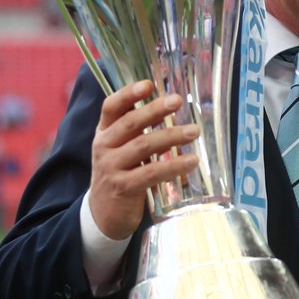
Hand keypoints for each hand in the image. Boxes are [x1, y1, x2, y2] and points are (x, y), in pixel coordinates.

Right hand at [89, 81, 199, 240]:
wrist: (103, 214)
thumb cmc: (120, 173)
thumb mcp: (121, 148)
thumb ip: (138, 130)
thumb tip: (173, 109)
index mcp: (104, 132)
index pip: (111, 107)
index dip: (128, 94)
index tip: (148, 85)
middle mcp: (103, 147)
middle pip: (130, 123)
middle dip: (155, 110)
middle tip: (178, 100)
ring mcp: (111, 168)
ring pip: (143, 146)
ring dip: (171, 136)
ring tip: (194, 131)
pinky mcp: (123, 188)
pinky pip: (151, 172)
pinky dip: (173, 165)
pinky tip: (191, 161)